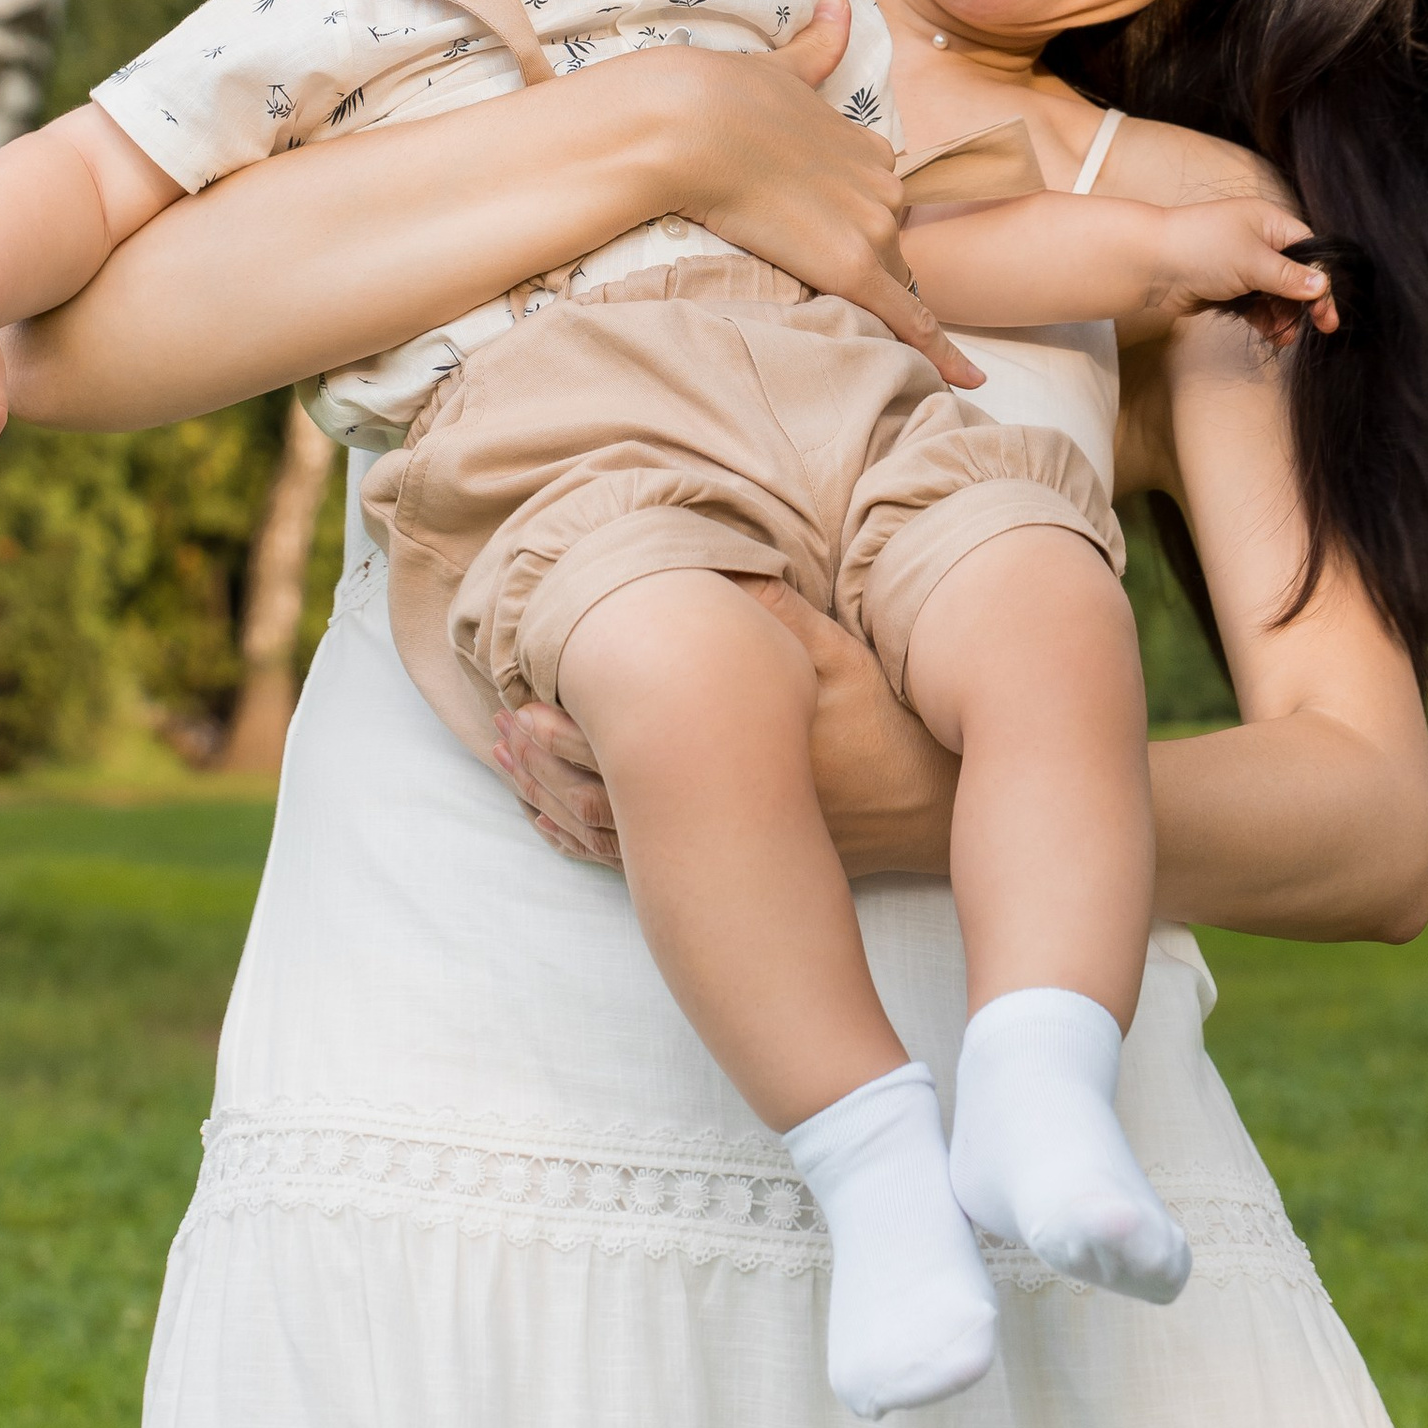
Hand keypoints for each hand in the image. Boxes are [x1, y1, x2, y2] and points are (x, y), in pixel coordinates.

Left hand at [492, 577, 961, 879]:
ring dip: (556, 802)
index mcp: (722, 753)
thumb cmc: (881, 725)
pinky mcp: (727, 860)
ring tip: (514, 773)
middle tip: (501, 736)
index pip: (621, 744)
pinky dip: (591, 840)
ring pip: (613, 834)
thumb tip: (716, 564)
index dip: (562, 726)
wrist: (926, 806)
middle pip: (601, 794)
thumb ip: (772, 609)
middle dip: (544, 765)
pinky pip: (640, 863)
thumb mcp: (831, 655)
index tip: (520, 705)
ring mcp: (718, 844)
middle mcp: (711, 809)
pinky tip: (560, 823)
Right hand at [642, 0, 979, 388]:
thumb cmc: (721, 96)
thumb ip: (819, 44)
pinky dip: (941, 352)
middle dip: (863, 258)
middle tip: (814, 271)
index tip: (831, 226)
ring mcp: (870, 227)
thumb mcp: (782, 67)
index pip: (879, 193)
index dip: (855, 214)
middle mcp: (881, 185)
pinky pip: (907, 318)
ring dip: (880, 299)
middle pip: (890, 239)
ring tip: (865, 323)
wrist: (689, 123)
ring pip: (892, 276)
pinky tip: (968, 383)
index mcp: (865, 144)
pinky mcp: (851, 267)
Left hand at [1137, 197, 1339, 342]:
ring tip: (1283, 336)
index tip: (1327, 313)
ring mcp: (1242, 265)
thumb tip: (1323, 285)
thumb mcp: (1252, 262)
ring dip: (1284, 316)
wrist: (1150, 265)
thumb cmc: (1201, 249)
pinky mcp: (1228, 287)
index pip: (1309, 252)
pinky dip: (1266, 319)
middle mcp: (1258, 241)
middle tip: (1316, 329)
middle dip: (1303, 303)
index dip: (1321, 280)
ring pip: (1276, 294)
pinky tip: (1272, 335)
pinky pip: (1257, 305)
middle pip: (1296, 276)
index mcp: (1269, 222)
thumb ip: (1290, 277)